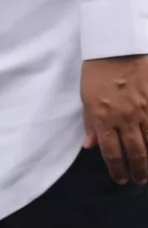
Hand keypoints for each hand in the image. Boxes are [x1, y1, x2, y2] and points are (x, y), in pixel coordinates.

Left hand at [81, 55, 147, 183]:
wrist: (118, 47)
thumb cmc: (97, 70)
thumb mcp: (85, 97)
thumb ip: (90, 123)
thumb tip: (89, 147)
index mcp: (102, 117)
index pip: (111, 153)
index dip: (117, 170)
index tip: (121, 179)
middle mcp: (124, 118)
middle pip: (134, 153)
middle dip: (137, 171)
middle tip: (139, 180)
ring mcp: (144, 111)